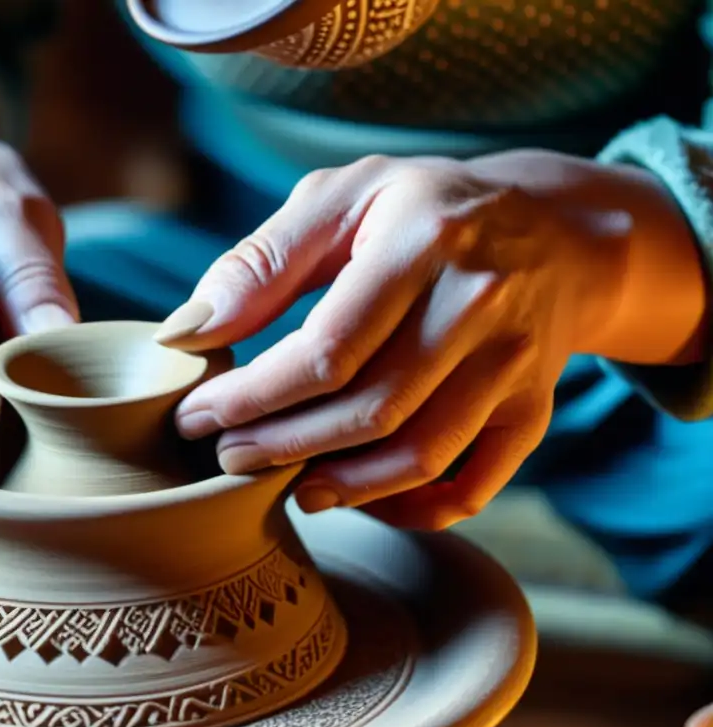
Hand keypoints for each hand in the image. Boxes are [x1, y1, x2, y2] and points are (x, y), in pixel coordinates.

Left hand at [156, 151, 703, 528]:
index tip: (198, 415)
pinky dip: (416, 509)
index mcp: (425, 241)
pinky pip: (475, 484)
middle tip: (226, 457)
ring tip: (285, 486)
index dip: (254, 396)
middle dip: (283, 447)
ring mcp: (516, 363)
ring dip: (342, 486)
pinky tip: (362, 499)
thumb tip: (186, 334)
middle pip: (370, 410)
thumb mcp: (342, 198)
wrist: (556, 230)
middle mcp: (481, 304)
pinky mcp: (534, 406)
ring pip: (419, 454)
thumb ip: (260, 262)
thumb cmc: (424, 208)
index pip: (327, 349)